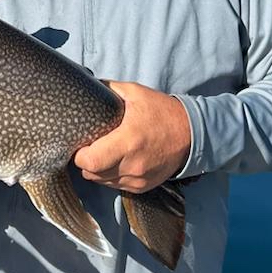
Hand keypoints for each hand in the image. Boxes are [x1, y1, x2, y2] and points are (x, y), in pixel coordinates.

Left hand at [73, 81, 190, 193]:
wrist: (192, 134)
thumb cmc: (162, 111)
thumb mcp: (135, 92)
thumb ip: (109, 88)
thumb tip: (87, 85)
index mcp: (128, 141)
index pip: (90, 161)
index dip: (79, 154)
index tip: (81, 144)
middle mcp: (132, 164)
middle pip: (92, 174)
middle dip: (85, 162)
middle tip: (88, 148)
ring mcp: (138, 179)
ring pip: (102, 182)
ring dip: (97, 171)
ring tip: (102, 154)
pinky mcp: (143, 187)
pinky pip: (116, 186)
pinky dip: (111, 176)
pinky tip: (115, 162)